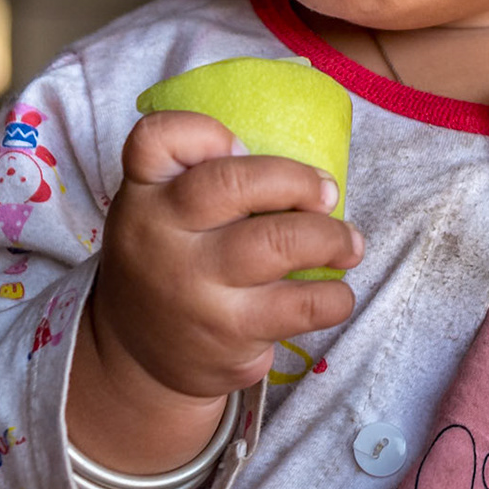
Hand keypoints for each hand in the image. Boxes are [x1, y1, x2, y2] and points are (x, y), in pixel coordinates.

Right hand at [92, 109, 362, 397]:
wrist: (139, 357)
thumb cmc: (170, 260)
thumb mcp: (158, 211)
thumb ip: (199, 175)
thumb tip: (299, 168)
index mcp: (145, 196)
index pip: (156, 139)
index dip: (204, 132)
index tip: (242, 145)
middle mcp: (161, 238)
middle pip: (235, 184)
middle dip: (299, 182)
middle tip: (328, 194)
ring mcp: (195, 290)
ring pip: (278, 243)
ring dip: (332, 237)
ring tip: (349, 244)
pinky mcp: (229, 335)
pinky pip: (301, 305)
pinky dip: (335, 297)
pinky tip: (335, 294)